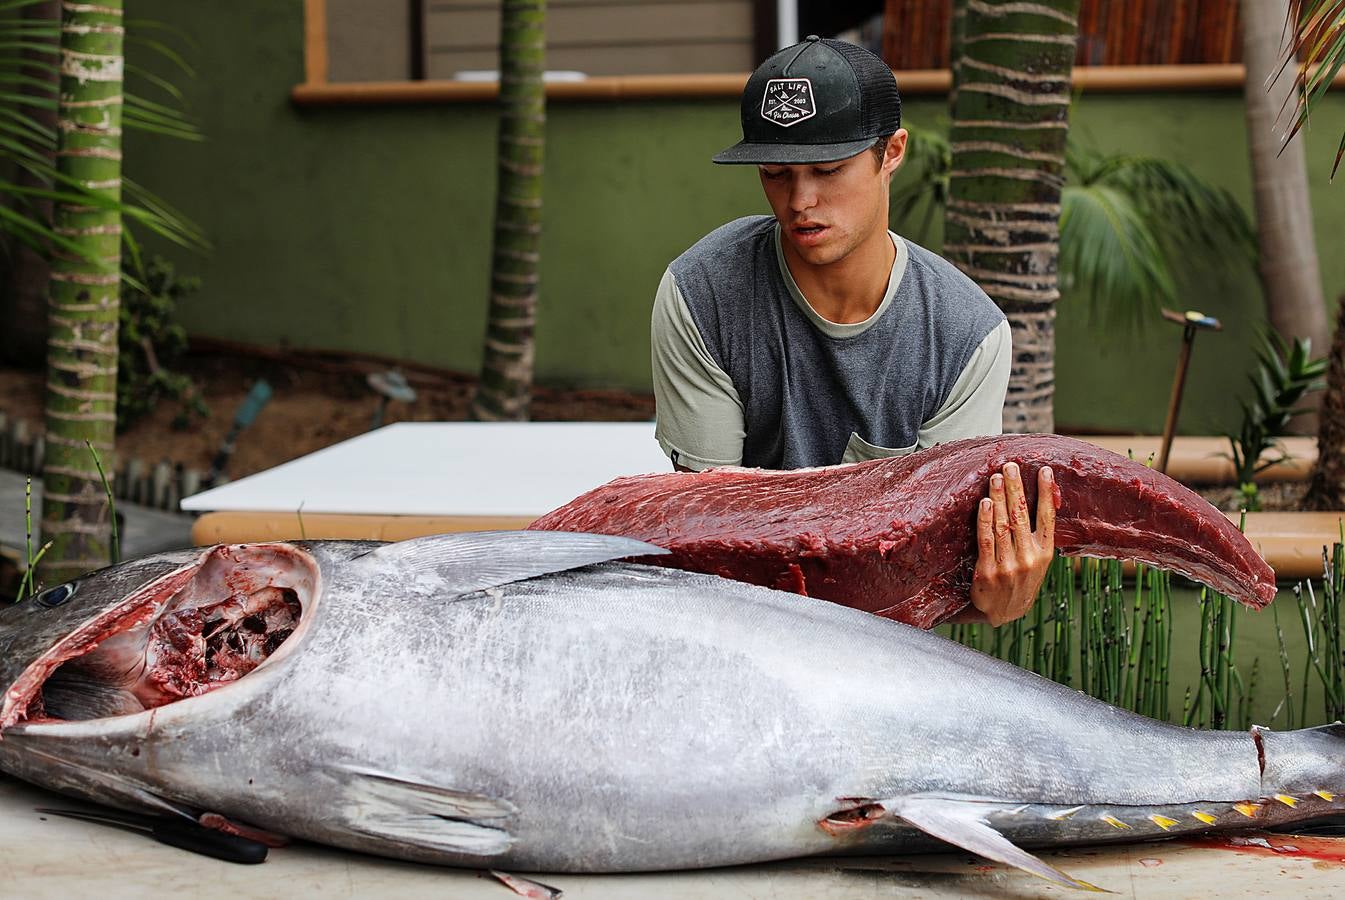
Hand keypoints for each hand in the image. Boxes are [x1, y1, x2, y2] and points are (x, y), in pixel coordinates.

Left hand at [969, 462, 1055, 626]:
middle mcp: (1029, 558)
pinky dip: (985, 520)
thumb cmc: (1020, 581)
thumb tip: (1041, 501)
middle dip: (1016, 489)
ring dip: (999, 499)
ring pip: (1003, 525)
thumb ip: (1037, 537)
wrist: (1004, 613)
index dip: (1046, 493)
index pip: (1047, 518)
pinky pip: (986, 540)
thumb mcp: (1037, 562)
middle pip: (1022, 516)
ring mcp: (1008, 566)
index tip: (1045, 471)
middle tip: (1011, 467)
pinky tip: (985, 503)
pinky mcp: (987, 572)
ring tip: (996, 478)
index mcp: (1045, 554)